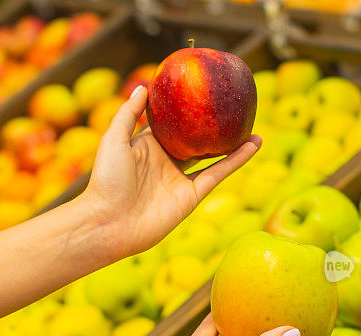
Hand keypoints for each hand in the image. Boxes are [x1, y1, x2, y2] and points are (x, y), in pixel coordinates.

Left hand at [80, 86, 260, 259]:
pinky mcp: (192, 195)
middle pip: (195, 139)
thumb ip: (128, 114)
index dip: (185, 109)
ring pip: (212, 156)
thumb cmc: (106, 181)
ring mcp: (180, 179)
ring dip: (232, 142)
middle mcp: (166, 161)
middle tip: (232, 107)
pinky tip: (254, 145)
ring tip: (252, 125)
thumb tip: (144, 88)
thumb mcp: (114, 140)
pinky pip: (219, 173)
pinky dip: (237, 160)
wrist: (109, 223)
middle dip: (211, 126)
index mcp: (147, 146)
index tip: (200, 90)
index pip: (171, 123)